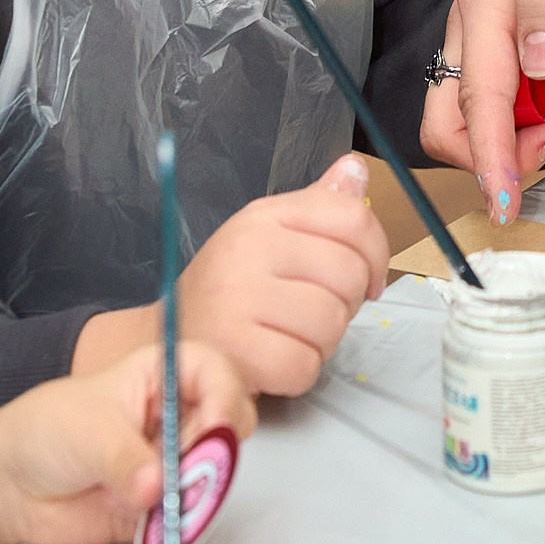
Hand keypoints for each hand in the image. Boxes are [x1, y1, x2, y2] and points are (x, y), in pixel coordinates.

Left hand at [0, 342, 255, 543]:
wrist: (11, 487)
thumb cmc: (47, 432)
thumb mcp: (88, 433)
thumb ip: (125, 460)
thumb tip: (158, 488)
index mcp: (164, 376)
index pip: (215, 371)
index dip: (225, 393)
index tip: (217, 425)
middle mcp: (178, 416)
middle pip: (229, 423)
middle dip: (218, 446)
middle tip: (188, 468)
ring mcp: (173, 462)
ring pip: (216, 471)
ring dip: (202, 488)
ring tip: (166, 501)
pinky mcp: (164, 505)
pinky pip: (191, 513)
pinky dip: (186, 521)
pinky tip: (164, 524)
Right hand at [75, 153, 389, 395]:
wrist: (167, 341)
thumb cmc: (230, 288)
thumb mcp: (270, 234)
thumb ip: (318, 207)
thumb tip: (357, 170)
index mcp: (264, 215)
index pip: (353, 219)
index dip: (377, 254)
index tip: (370, 279)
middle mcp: (249, 248)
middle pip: (349, 275)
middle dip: (346, 304)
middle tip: (315, 313)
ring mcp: (238, 299)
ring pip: (332, 324)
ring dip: (322, 343)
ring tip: (290, 336)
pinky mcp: (234, 351)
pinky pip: (305, 366)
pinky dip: (298, 373)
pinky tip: (274, 362)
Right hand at [442, 0, 544, 223]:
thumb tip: (534, 67)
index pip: (475, 98)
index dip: (490, 156)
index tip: (507, 202)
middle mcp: (475, 17)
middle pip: (456, 117)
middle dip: (502, 151)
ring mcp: (492, 25)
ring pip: (482, 112)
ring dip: (525, 135)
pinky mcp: (515, 29)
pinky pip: (509, 94)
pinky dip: (537, 114)